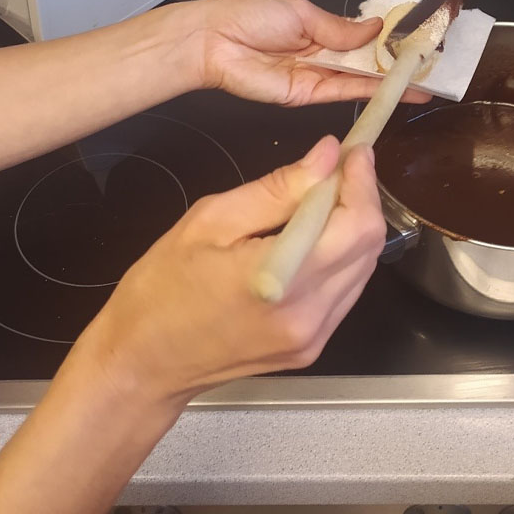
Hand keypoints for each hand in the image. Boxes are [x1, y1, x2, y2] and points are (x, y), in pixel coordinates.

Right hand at [75, 136, 384, 407]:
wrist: (144, 363)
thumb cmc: (162, 289)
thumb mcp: (210, 221)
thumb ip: (277, 188)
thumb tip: (327, 156)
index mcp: (283, 278)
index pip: (357, 224)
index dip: (362, 181)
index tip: (353, 150)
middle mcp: (309, 314)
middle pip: (369, 247)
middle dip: (361, 200)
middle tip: (336, 170)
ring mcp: (314, 337)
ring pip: (363, 269)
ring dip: (352, 229)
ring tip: (319, 202)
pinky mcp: (311, 348)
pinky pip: (345, 293)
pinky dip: (339, 259)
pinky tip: (311, 241)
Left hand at [178, 0, 429, 105]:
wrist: (214, 41)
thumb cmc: (251, 16)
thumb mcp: (302, 13)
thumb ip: (340, 28)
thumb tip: (376, 29)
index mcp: (319, 28)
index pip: (360, 37)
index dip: (387, 40)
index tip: (417, 41)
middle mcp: (322, 54)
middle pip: (365, 62)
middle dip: (397, 65)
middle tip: (432, 67)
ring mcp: (316, 77)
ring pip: (361, 80)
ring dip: (392, 82)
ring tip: (426, 83)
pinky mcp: (308, 96)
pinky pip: (344, 93)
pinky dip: (371, 92)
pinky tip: (397, 90)